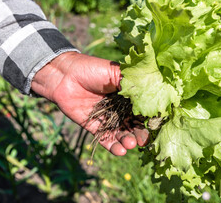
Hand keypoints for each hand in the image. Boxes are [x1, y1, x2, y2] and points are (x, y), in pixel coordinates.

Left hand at [31, 52, 148, 155]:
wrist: (64, 76)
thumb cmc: (92, 69)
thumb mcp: (115, 72)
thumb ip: (133, 84)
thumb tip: (152, 93)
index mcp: (127, 95)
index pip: (141, 110)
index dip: (149, 118)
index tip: (156, 125)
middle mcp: (119, 109)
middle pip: (133, 125)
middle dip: (139, 134)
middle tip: (143, 141)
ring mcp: (107, 119)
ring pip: (120, 134)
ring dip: (127, 141)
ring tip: (130, 145)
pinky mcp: (94, 127)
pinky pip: (105, 139)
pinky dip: (113, 146)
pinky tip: (120, 151)